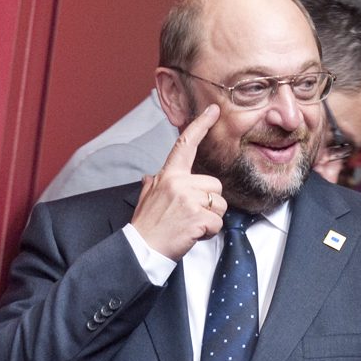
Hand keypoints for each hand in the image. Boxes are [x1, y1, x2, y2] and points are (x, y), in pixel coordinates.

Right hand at [130, 104, 226, 259]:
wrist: (140, 248)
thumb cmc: (146, 226)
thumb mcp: (146, 197)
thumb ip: (153, 184)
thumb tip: (153, 177)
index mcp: (168, 176)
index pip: (185, 145)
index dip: (201, 125)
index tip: (213, 111)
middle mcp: (178, 182)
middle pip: (215, 186)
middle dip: (209, 203)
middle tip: (190, 216)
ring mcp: (188, 199)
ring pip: (220, 205)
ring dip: (210, 219)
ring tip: (190, 225)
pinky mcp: (196, 216)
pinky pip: (217, 223)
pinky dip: (209, 233)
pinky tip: (192, 234)